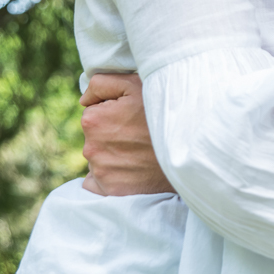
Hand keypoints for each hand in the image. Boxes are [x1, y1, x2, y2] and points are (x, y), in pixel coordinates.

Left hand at [80, 72, 174, 195]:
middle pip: (95, 137)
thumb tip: (83, 100)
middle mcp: (91, 148)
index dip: (112, 113)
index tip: (131, 117)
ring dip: (112, 154)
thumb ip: (101, 83)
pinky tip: (130, 169)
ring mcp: (101, 172)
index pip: (93, 114)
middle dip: (111, 134)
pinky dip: (110, 177)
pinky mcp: (110, 191)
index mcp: (92, 120)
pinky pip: (97, 183)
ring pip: (99, 158)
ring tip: (140, 151)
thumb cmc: (162, 111)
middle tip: (138, 134)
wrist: (189, 147)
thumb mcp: (135, 83)